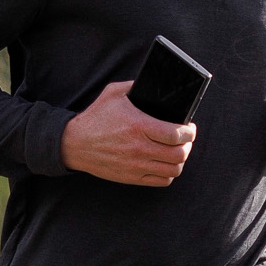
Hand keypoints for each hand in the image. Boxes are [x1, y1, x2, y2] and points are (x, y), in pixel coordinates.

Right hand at [60, 80, 196, 185]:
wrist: (75, 144)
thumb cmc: (95, 118)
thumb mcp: (113, 94)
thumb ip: (134, 86)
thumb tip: (154, 84)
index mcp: (138, 126)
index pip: (176, 134)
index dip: (189, 132)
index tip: (190, 128)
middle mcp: (139, 148)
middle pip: (179, 154)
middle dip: (188, 145)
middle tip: (186, 139)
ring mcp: (136, 165)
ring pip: (174, 170)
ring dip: (180, 160)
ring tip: (177, 151)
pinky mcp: (132, 177)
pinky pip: (162, 181)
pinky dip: (169, 173)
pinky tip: (165, 164)